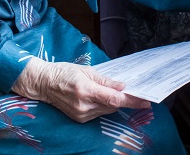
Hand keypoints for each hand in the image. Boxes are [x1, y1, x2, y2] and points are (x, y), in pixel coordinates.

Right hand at [11, 58, 149, 121]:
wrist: (44, 83)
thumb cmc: (64, 72)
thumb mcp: (87, 70)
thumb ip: (106, 81)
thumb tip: (123, 86)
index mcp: (86, 90)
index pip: (115, 99)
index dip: (132, 101)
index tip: (146, 101)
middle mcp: (84, 105)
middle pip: (113, 106)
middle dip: (124, 99)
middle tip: (134, 91)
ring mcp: (81, 114)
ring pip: (107, 110)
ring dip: (113, 102)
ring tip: (112, 91)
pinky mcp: (79, 119)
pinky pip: (99, 113)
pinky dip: (103, 105)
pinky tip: (100, 97)